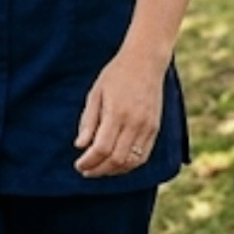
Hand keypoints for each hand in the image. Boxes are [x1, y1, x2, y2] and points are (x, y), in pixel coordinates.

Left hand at [74, 47, 165, 177]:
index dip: (89, 161)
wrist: (145, 62)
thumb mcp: (96, 93)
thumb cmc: (116, 75)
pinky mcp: (155, 129)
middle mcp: (135, 123)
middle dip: (99, 169)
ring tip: (99, 169)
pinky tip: (116, 164)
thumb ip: (89, 121)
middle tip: (86, 170)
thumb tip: (80, 146)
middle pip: (116, 159)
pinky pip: (143, 156)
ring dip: (114, 171)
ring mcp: (148, 127)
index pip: (101, 148)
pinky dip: (129, 165)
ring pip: (132, 162)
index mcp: (117, 113)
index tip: (79, 165)